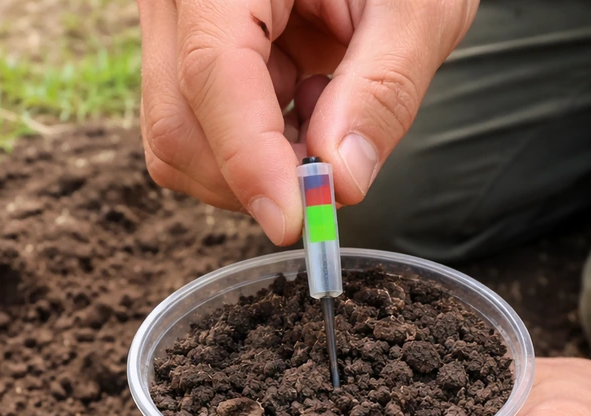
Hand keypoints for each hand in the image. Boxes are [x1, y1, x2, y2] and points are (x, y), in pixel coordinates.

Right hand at [139, 0, 476, 243]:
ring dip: (260, 161)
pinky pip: (200, 131)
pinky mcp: (186, 55)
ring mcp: (173, 27)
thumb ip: (382, 91)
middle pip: (178, 124)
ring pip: (182, 141)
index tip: (295, 220)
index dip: (248, 157)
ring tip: (326, 103)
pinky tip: (306, 97)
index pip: (210, 70)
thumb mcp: (417, 6)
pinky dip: (259, 145)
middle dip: (255, 174)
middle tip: (333, 169)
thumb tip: (343, 182)